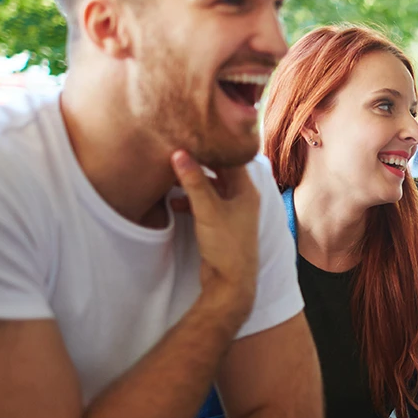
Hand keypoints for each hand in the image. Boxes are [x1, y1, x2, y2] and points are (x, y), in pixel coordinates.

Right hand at [171, 150, 259, 324]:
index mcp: (246, 190)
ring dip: (192, 183)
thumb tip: (179, 152)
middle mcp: (242, 198)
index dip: (212, 146)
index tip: (192, 135)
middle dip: (199, 164)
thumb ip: (194, 181)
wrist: (230, 282)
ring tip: (170, 176)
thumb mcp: (208, 209)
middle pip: (220, 172)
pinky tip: (174, 203)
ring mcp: (232, 212)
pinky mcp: (221, 225)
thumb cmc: (226, 245)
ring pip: (210, 189)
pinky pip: (205, 205)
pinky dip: (191, 201)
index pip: (230, 159)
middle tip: (177, 151)